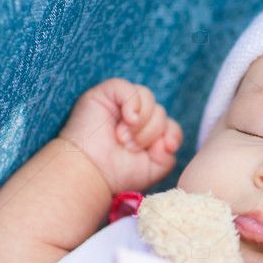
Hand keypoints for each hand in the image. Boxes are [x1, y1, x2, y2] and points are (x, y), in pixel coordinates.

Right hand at [59, 78, 182, 192]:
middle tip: (129, 147)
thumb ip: (169, 154)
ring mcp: (120, 103)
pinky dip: (133, 105)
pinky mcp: (106, 93)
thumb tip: (168, 139)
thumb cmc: (117, 173)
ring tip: (122, 138)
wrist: (91, 172)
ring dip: (141, 123)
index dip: (172, 135)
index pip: (170, 124)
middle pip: (161, 112)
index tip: (167, 148)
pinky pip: (130, 89)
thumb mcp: (153, 168)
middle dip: (150, 134)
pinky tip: (126, 120)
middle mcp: (134, 115)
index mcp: (145, 131)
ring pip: (149, 98)